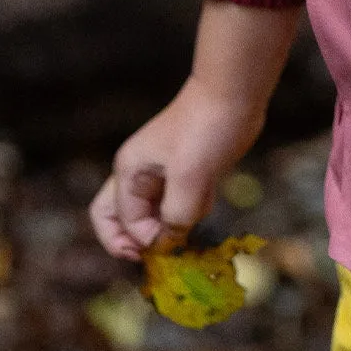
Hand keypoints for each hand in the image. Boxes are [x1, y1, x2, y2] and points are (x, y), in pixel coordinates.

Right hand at [90, 75, 266, 260]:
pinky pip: (176, 206)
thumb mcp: (190, 180)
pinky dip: (190, 211)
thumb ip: (175, 218)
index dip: (146, 240)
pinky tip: (209, 193)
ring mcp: (159, 175)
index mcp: (129, 171)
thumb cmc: (206, 131)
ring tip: (198, 208)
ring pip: (151, 216)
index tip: (173, 244)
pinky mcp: (182, 175)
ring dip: (171, 225)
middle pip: (117, 219)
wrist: (233, 97)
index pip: (123, 222)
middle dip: (135, 241)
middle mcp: (137, 174)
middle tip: (163, 254)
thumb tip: (166, 244)